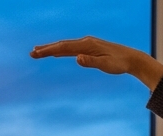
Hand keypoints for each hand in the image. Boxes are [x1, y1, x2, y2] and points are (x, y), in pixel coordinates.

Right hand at [31, 36, 162, 89]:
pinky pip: (72, 48)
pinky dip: (62, 50)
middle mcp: (85, 42)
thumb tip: (77, 58)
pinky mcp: (90, 48)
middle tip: (32, 53)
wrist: (131, 58)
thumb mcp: (105, 65)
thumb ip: (90, 62)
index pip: (64, 48)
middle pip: (62, 45)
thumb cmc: (119, 64)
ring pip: (66, 46)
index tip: (37, 54)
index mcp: (87, 45)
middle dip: (46, 49)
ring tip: (39, 51)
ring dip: (52, 48)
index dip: (49, 51)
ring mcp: (87, 44)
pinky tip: (57, 53)